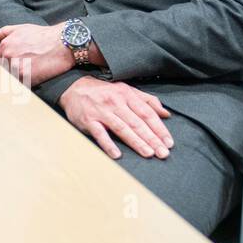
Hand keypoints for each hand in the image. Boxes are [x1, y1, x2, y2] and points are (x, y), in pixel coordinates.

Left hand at [0, 23, 72, 86]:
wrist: (63, 43)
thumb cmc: (43, 35)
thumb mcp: (21, 28)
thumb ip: (4, 32)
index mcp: (5, 46)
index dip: (3, 66)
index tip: (10, 69)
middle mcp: (8, 56)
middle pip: (2, 72)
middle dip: (8, 74)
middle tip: (20, 75)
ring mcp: (16, 67)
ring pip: (10, 79)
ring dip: (16, 81)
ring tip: (26, 79)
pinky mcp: (27, 77)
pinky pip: (21, 85)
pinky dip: (25, 85)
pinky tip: (32, 82)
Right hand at [59, 76, 173, 159]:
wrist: (73, 87)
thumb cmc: (103, 91)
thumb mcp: (125, 89)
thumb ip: (147, 100)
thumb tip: (166, 113)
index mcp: (126, 94)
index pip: (147, 113)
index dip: (159, 128)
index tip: (169, 142)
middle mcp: (115, 102)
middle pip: (136, 123)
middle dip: (151, 139)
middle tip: (163, 153)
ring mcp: (101, 111)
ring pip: (121, 128)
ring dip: (136, 142)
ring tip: (148, 154)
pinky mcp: (88, 120)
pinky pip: (99, 134)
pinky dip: (108, 144)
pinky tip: (117, 155)